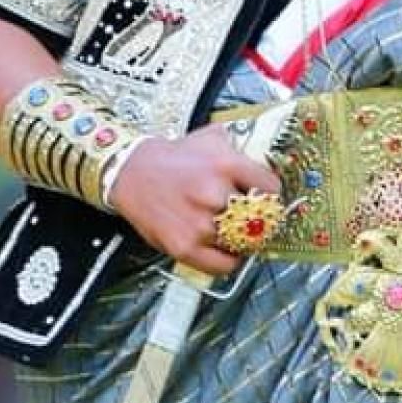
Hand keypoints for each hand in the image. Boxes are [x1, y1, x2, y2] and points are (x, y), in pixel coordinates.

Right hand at [108, 124, 282, 276]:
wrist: (131, 172)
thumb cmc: (172, 158)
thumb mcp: (210, 137)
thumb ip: (240, 146)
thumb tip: (266, 155)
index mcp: (226, 164)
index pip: (270, 188)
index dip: (270, 194)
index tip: (266, 198)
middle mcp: (214, 194)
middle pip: (258, 218)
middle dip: (256, 218)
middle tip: (252, 217)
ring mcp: (200, 223)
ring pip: (242, 242)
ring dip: (241, 239)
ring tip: (233, 231)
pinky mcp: (185, 247)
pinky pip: (223, 265)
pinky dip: (229, 260)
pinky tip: (225, 249)